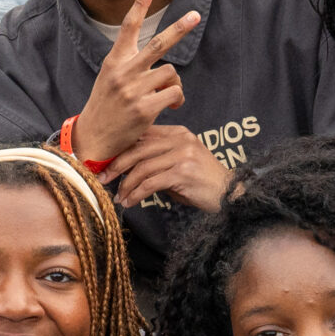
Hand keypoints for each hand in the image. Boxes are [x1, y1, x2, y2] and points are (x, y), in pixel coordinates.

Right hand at [70, 0, 200, 166]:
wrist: (93, 137)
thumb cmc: (106, 106)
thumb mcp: (110, 79)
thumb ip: (131, 66)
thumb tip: (165, 67)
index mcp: (114, 61)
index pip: (127, 28)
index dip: (139, 6)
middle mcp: (123, 71)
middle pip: (158, 44)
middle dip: (179, 28)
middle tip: (195, 15)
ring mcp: (133, 89)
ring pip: (170, 73)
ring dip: (175, 84)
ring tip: (168, 95)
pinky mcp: (144, 107)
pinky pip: (174, 93)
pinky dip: (177, 99)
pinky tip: (172, 105)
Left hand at [109, 123, 231, 210]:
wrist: (231, 195)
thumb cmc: (201, 184)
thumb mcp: (178, 166)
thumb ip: (156, 161)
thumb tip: (125, 169)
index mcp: (177, 133)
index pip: (142, 136)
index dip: (121, 150)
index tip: (105, 164)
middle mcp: (180, 139)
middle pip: (138, 149)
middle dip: (116, 166)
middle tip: (102, 179)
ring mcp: (182, 154)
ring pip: (142, 167)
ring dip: (126, 185)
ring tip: (119, 197)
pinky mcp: (184, 172)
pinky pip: (151, 182)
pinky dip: (137, 194)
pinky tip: (130, 202)